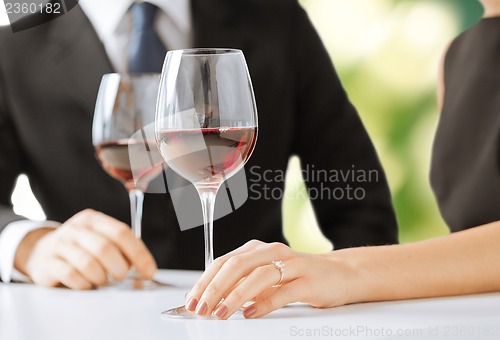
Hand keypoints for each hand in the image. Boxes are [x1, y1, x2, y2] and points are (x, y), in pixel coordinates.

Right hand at [15, 209, 156, 289]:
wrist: (40, 252)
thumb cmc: (79, 248)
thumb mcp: (99, 239)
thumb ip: (121, 249)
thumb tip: (144, 268)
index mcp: (94, 219)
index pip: (122, 233)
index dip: (139, 254)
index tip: (149, 270)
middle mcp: (76, 228)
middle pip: (105, 248)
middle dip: (119, 268)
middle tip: (120, 276)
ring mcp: (60, 244)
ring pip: (89, 264)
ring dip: (101, 278)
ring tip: (101, 279)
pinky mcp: (48, 262)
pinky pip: (72, 276)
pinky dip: (84, 284)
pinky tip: (86, 283)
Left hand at [184, 240, 351, 318]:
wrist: (341, 273)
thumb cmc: (299, 276)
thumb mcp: (268, 277)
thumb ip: (243, 284)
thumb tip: (212, 300)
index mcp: (258, 249)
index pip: (224, 261)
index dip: (205, 281)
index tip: (192, 300)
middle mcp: (273, 251)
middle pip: (237, 266)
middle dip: (214, 288)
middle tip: (200, 308)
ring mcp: (292, 265)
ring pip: (257, 277)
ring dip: (234, 296)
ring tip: (220, 313)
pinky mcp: (308, 281)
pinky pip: (282, 292)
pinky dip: (263, 304)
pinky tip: (250, 314)